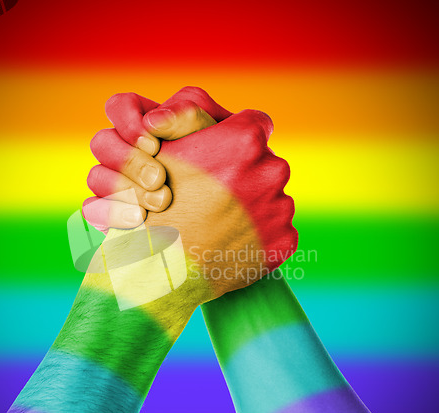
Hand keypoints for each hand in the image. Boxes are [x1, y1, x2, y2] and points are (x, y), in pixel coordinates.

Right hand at [86, 87, 297, 301]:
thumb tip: (217, 113)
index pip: (254, 122)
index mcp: (244, 139)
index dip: (235, 138)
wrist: (163, 270)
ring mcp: (280, 208)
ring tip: (220, 222)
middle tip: (216, 194)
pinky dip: (258, 234)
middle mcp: (271, 169)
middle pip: (264, 162)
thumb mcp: (164, 149)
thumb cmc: (156, 205)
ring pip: (270, 197)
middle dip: (245, 174)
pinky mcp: (285, 241)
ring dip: (252, 205)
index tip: (223, 155)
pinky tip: (231, 242)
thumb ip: (190, 117)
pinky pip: (274, 229)